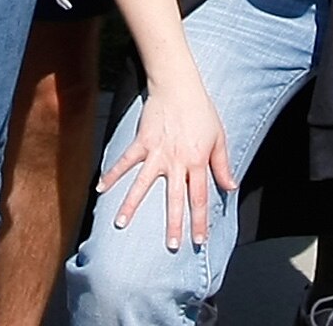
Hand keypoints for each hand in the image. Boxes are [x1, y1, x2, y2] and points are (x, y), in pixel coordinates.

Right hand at [101, 76, 236, 251]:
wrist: (178, 86)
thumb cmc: (202, 111)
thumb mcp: (219, 138)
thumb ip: (222, 165)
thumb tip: (231, 186)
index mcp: (196, 162)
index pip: (199, 197)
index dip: (200, 220)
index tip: (199, 240)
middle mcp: (175, 161)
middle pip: (174, 199)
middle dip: (173, 224)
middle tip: (171, 246)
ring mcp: (156, 153)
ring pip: (142, 184)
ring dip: (131, 205)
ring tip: (120, 223)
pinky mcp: (142, 142)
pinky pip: (125, 161)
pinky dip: (112, 173)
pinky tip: (101, 188)